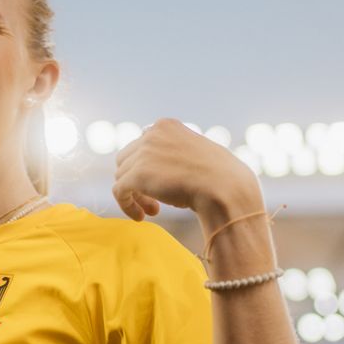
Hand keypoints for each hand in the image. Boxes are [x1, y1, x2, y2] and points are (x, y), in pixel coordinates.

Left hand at [112, 118, 262, 221]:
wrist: (225, 188)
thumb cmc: (219, 176)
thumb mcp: (194, 154)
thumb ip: (173, 154)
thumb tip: (157, 170)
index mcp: (166, 125)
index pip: (142, 145)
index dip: (146, 168)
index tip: (159, 186)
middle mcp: (151, 134)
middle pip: (127, 160)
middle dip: (137, 181)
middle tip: (155, 202)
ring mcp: (142, 153)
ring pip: (122, 176)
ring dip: (136, 195)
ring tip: (154, 211)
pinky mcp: (136, 175)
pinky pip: (119, 191)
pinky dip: (126, 205)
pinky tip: (141, 217)